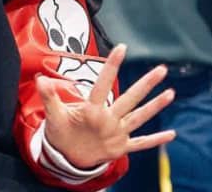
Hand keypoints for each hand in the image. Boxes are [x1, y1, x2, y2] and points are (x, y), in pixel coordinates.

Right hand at [37, 43, 175, 169]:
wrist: (68, 163)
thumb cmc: (61, 135)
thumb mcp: (53, 117)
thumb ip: (50, 97)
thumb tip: (40, 78)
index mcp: (91, 113)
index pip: (102, 84)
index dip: (112, 66)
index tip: (121, 48)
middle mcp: (108, 123)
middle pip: (130, 100)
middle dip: (147, 84)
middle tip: (161, 69)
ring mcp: (117, 136)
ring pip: (140, 118)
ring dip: (156, 106)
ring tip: (171, 93)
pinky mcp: (122, 148)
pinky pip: (141, 143)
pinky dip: (156, 139)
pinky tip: (172, 134)